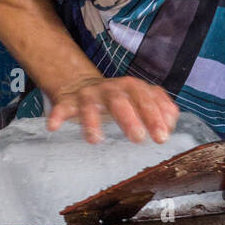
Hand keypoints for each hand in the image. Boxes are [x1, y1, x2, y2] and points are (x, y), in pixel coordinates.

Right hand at [47, 75, 178, 144]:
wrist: (81, 85)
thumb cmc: (118, 99)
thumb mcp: (140, 99)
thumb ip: (159, 108)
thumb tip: (172, 121)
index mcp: (131, 88)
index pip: (146, 98)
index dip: (155, 116)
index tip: (162, 136)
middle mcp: (111, 89)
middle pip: (121, 100)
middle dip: (130, 118)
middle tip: (138, 138)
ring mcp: (89, 95)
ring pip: (91, 105)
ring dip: (93, 121)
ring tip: (95, 139)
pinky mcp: (69, 101)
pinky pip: (62, 108)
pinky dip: (57, 116)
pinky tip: (53, 126)